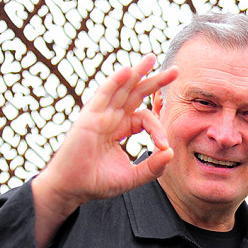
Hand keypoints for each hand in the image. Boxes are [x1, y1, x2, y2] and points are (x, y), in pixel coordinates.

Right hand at [32, 55, 177, 245]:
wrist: (72, 188)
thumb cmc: (98, 182)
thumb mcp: (132, 176)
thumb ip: (153, 167)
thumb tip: (171, 153)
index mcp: (121, 128)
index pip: (145, 118)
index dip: (158, 129)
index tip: (163, 146)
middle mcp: (111, 117)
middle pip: (136, 94)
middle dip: (155, 81)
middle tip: (175, 71)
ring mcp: (100, 115)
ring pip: (121, 89)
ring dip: (137, 72)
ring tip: (151, 58)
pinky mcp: (89, 117)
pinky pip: (104, 95)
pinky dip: (115, 82)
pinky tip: (128, 72)